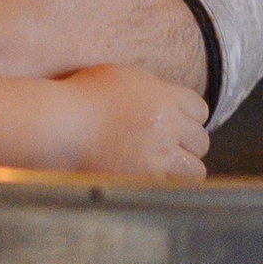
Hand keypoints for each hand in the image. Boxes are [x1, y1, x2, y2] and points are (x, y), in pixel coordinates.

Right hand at [50, 63, 209, 183]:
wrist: (62, 124)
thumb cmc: (84, 96)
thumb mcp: (123, 76)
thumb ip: (152, 86)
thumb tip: (168, 97)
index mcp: (164, 96)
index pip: (200, 110)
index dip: (190, 117)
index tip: (178, 123)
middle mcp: (168, 125)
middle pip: (200, 140)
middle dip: (188, 143)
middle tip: (172, 146)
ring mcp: (158, 155)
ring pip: (195, 169)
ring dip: (184, 168)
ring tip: (168, 167)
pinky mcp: (144, 179)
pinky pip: (173, 188)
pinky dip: (167, 185)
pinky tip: (154, 180)